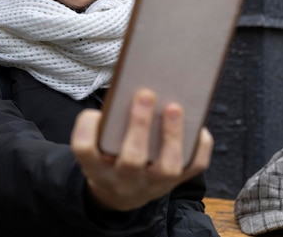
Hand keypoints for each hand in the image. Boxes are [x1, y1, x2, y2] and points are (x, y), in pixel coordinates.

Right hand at [71, 88, 212, 210]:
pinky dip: (199, 146)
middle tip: (146, 94)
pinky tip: (196, 125)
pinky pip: (192, 168)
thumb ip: (103, 124)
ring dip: (172, 135)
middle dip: (140, 125)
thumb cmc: (106, 155)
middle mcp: (122, 180)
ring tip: (174, 107)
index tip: (97, 112)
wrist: (119, 193)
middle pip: (132, 159)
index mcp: (94, 167)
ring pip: (166, 168)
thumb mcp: (94, 144)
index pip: (84, 148)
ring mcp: (150, 185)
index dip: (87, 128)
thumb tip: (132, 89)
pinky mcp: (173, 184)